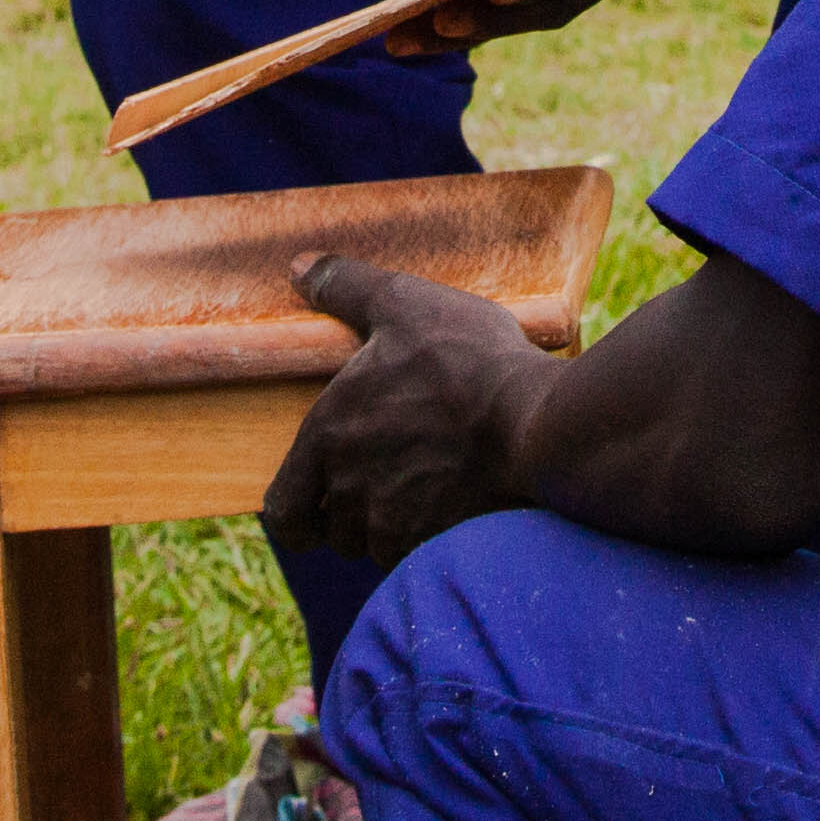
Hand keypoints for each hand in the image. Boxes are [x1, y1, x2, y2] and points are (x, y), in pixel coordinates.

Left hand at [262, 256, 553, 563]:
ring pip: (374, 545)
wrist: (536, 421)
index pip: (283, 514)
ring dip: (390, 524)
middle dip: (351, 512)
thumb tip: (298, 267)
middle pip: (333, 530)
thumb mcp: (404, 303)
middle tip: (384, 474)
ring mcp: (394, 523)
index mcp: (327, 436)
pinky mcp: (436, 542)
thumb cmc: (466, 359)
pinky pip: (415, 553)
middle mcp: (350, 490)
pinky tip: (454, 497)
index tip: (318, 496)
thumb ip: (344, 287)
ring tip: (424, 480)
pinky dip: (427, 535)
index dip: (296, 511)